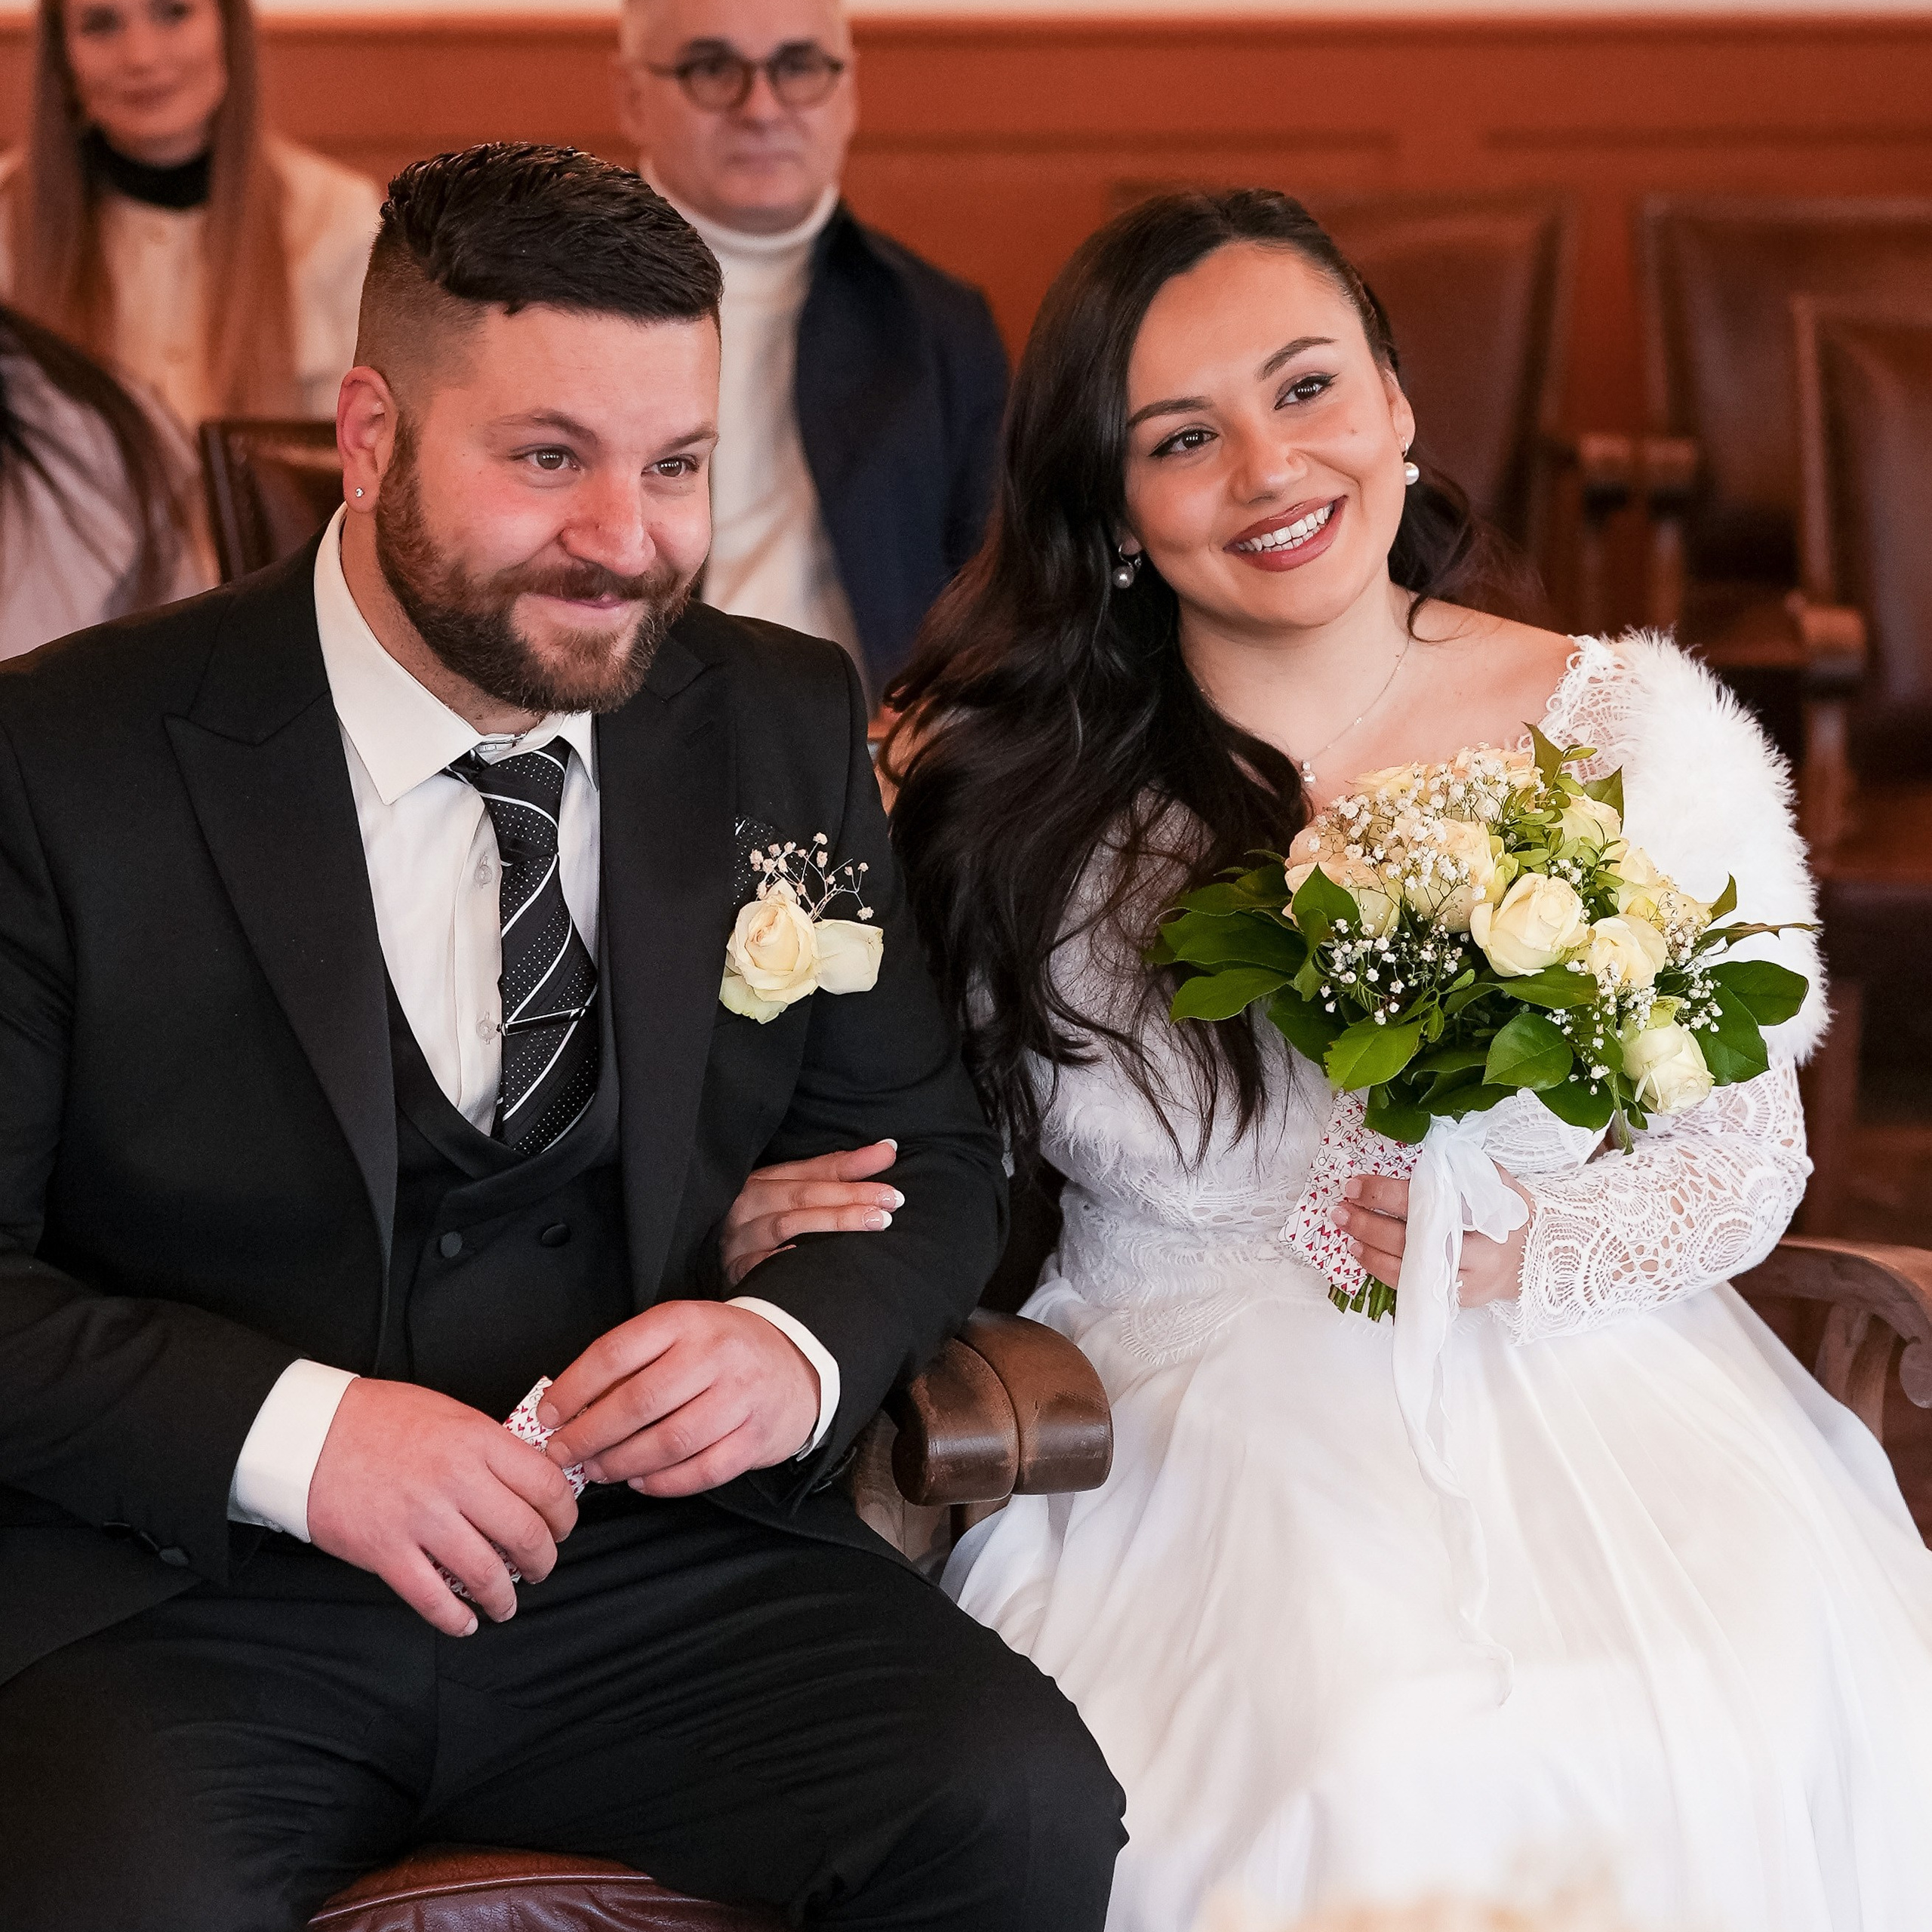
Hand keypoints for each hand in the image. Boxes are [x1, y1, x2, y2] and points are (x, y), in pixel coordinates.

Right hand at [307, 1378, 578, 1636]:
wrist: (309, 1432)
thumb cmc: (379, 1418)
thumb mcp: (450, 1414)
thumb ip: (490, 1448)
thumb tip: (527, 1481)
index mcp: (478, 1440)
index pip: (546, 1484)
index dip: (564, 1514)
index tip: (562, 1526)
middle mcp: (456, 1479)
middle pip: (525, 1533)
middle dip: (543, 1560)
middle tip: (541, 1567)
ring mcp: (421, 1518)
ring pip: (486, 1573)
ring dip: (504, 1597)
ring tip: (506, 1603)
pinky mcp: (385, 1551)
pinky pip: (433, 1597)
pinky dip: (455, 1618)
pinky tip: (465, 1622)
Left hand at [537, 1302, 818, 1496]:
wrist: (794, 1363)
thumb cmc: (720, 1350)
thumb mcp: (678, 1333)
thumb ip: (629, 1363)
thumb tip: (569, 1407)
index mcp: (685, 1321)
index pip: (615, 1353)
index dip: (573, 1388)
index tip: (547, 1415)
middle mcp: (716, 1355)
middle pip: (639, 1402)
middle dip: (590, 1434)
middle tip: (562, 1453)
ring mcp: (741, 1398)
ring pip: (669, 1441)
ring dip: (622, 1462)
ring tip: (597, 1469)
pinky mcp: (756, 1437)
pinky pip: (702, 1470)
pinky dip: (663, 1483)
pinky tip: (639, 1481)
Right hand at [720, 1140, 901, 1287]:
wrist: (704, 1256)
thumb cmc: (762, 1222)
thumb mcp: (791, 1192)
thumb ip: (836, 1172)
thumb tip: (889, 1148)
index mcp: (762, 1179)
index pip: (814, 1169)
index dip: (853, 1165)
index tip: (891, 1157)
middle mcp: (747, 1203)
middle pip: (803, 1195)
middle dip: (851, 1195)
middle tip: (893, 1200)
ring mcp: (737, 1236)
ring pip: (787, 1225)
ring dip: (833, 1221)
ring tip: (875, 1222)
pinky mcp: (731, 1269)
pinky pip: (758, 1264)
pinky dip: (781, 1259)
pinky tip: (807, 1256)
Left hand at [1332, 1166, 1535, 1307]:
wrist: (1540, 1255)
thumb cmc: (1511, 1211)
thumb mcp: (1496, 1181)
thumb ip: (1461, 1168)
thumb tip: (1421, 1153)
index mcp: (1486, 1214)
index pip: (1426, 1202)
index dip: (1385, 1193)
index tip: (1356, 1185)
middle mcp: (1479, 1251)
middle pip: (1414, 1239)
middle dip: (1370, 1223)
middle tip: (1341, 1209)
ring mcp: (1469, 1280)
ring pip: (1410, 1269)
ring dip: (1370, 1249)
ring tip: (1345, 1231)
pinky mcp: (1460, 1299)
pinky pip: (1414, 1288)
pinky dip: (1383, 1271)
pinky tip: (1363, 1253)